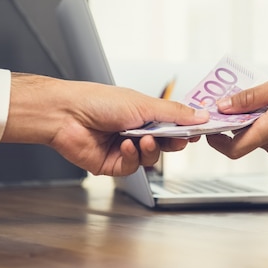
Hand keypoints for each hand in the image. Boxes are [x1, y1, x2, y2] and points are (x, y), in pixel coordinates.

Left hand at [2, 74, 209, 175]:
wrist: (67, 114)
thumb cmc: (99, 101)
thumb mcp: (144, 104)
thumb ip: (175, 113)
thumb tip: (201, 115)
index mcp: (145, 114)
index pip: (174, 124)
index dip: (186, 129)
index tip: (199, 131)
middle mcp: (136, 131)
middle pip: (166, 144)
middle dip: (173, 142)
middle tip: (179, 138)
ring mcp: (125, 148)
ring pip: (151, 157)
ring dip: (150, 149)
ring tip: (143, 139)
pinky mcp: (113, 164)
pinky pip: (132, 166)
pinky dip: (131, 157)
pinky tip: (124, 146)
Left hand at [206, 76, 267, 160]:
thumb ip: (249, 98)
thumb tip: (223, 105)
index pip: (233, 148)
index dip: (216, 140)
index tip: (210, 127)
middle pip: (244, 140)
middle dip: (237, 124)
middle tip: (235, 104)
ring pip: (259, 139)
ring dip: (255, 124)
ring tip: (266, 103)